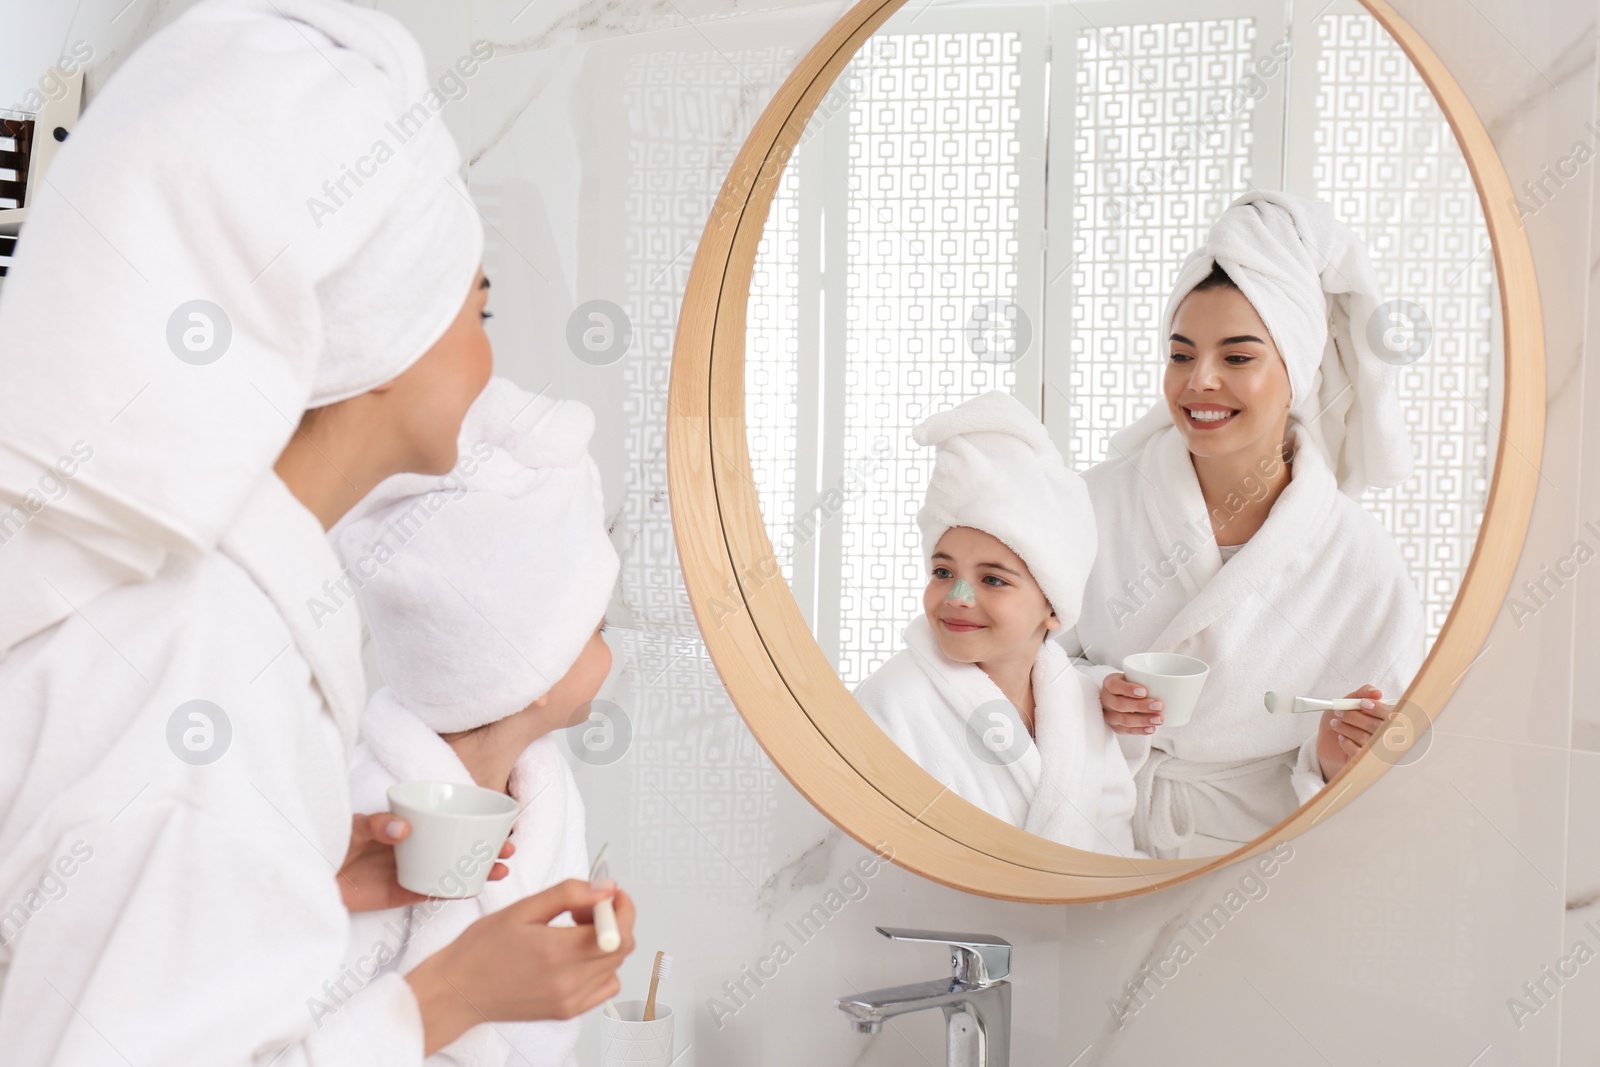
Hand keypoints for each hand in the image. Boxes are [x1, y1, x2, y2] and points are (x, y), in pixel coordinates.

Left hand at [338, 812, 514, 912]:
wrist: (308, 875)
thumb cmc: (331, 842)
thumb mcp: (354, 827)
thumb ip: (377, 825)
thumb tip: (404, 828)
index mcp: (409, 823)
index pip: (448, 817)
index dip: (476, 819)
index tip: (500, 821)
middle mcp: (415, 845)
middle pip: (459, 844)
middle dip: (487, 847)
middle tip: (509, 850)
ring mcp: (411, 869)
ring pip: (452, 868)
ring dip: (477, 870)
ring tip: (500, 871)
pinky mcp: (400, 892)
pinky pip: (432, 891)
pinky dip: (452, 890)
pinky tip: (471, 888)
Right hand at [406, 878, 636, 1054]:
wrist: (457, 991)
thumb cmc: (480, 950)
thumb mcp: (522, 908)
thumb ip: (569, 894)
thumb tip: (606, 888)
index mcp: (557, 953)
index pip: (618, 931)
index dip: (622, 906)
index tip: (609, 894)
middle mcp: (568, 982)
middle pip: (622, 948)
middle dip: (612, 920)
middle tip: (582, 909)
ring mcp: (569, 1001)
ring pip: (614, 966)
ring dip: (605, 943)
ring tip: (571, 933)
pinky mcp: (566, 1012)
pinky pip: (603, 987)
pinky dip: (599, 968)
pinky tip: (574, 956)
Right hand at [1100, 672, 1163, 734]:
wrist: (1118, 696)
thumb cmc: (1129, 684)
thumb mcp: (1132, 676)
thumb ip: (1144, 678)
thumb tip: (1170, 683)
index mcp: (1109, 683)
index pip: (1115, 686)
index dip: (1128, 689)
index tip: (1145, 691)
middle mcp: (1106, 700)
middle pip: (1120, 704)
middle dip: (1140, 706)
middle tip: (1159, 705)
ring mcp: (1109, 715)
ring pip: (1124, 719)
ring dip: (1143, 720)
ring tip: (1159, 719)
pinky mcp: (1115, 727)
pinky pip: (1127, 731)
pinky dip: (1140, 730)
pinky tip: (1152, 728)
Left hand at [1317, 685, 1386, 779]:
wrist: (1330, 744)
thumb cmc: (1345, 720)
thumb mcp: (1350, 702)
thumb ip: (1362, 693)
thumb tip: (1376, 692)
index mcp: (1391, 719)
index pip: (1392, 715)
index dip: (1378, 709)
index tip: (1362, 704)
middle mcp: (1391, 737)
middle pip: (1378, 727)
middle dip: (1355, 717)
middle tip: (1339, 713)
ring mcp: (1380, 752)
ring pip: (1366, 739)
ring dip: (1346, 728)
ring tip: (1335, 724)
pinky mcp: (1368, 763)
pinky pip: (1359, 753)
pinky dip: (1346, 743)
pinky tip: (1341, 738)